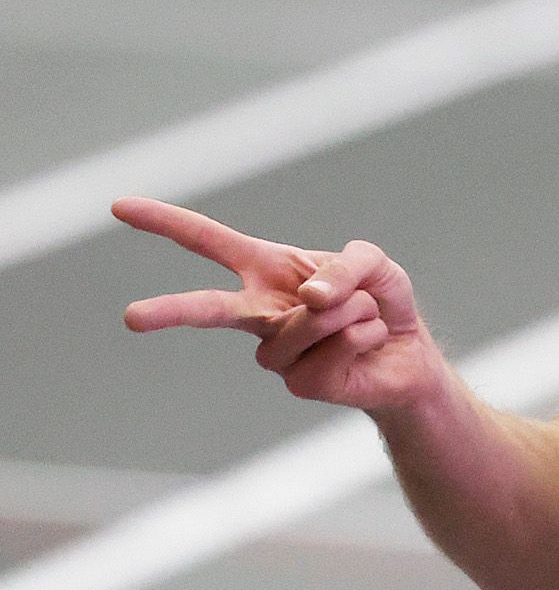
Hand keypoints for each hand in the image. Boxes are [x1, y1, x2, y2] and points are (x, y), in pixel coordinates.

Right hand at [115, 198, 441, 412]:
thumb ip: (347, 266)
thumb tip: (309, 297)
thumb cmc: (381, 302)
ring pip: (308, 320)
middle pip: (210, 308)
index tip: (119, 207)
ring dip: (353, 310)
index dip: (165, 223)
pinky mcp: (299, 382)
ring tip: (364, 315)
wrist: (408, 355)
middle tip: (131, 319)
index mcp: (266, 270)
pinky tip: (366, 343)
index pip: (208, 243)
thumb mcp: (374, 264)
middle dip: (172, 311)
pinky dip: (365, 334)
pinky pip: (335, 346)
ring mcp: (275, 352)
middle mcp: (261, 312)